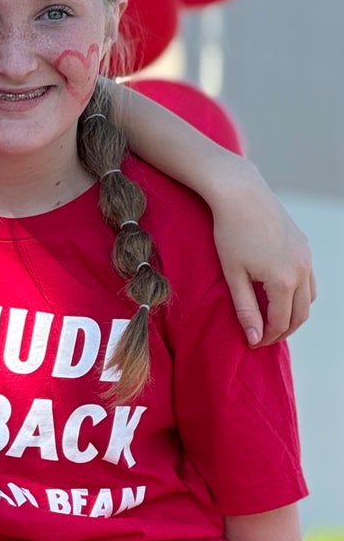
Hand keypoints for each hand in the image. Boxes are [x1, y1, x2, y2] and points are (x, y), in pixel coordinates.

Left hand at [211, 165, 314, 346]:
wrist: (242, 194)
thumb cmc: (230, 234)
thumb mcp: (234, 276)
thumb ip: (246, 310)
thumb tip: (256, 339)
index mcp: (284, 281)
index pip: (280, 322)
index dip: (266, 338)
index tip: (251, 345)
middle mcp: (302, 270)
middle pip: (300, 315)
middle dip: (283, 331)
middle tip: (263, 339)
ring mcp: (306, 257)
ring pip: (309, 298)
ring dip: (294, 314)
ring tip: (272, 321)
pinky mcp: (304, 247)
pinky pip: (309, 280)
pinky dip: (298, 295)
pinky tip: (279, 297)